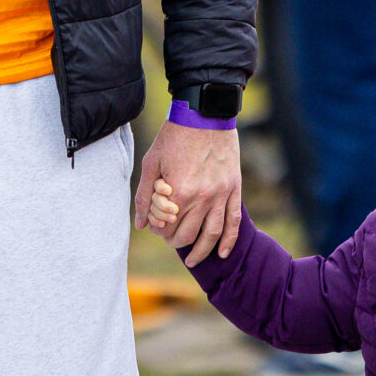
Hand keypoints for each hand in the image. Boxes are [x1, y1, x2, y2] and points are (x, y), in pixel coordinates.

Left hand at [136, 122, 240, 259]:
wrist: (205, 114)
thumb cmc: (175, 136)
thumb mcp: (152, 163)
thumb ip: (144, 196)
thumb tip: (141, 224)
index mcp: (179, 193)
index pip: (166, 226)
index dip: (159, 230)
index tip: (157, 226)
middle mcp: (202, 198)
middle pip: (187, 234)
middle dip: (176, 241)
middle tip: (171, 239)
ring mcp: (221, 194)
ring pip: (212, 234)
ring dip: (201, 251)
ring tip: (193, 260)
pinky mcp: (233, 188)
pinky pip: (233, 221)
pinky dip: (228, 240)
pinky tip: (222, 253)